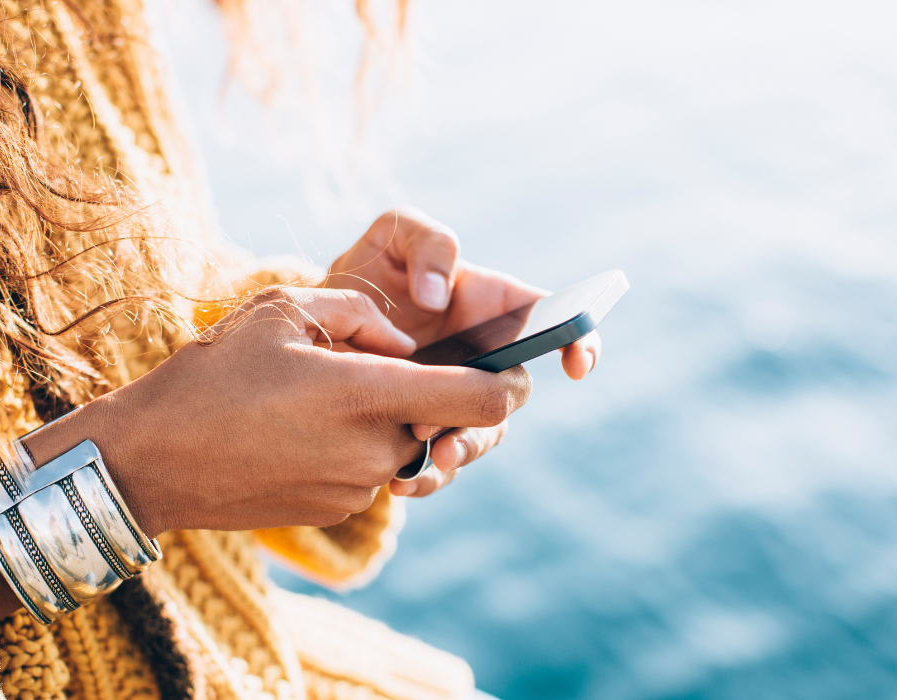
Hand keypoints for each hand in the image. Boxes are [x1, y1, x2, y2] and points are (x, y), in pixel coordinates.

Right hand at [22, 287, 531, 534]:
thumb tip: (403, 342)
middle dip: (431, 394)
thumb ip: (361, 315)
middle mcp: (375, 452)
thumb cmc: (210, 377)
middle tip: (380, 366)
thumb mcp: (281, 311)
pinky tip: (303, 426)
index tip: (509, 365)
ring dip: (388, 419)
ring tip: (324, 394)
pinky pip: (372, 471)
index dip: (510, 380)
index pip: (483, 400)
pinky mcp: (335, 510)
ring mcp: (356, 489)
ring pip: (406, 446)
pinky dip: (357, 445)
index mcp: (369, 396)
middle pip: (445, 423)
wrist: (151, 462)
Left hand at [326, 208, 601, 496]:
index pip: (553, 323)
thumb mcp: (394, 236)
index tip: (575, 363)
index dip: (579, 341)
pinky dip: (425, 478)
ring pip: (480, 436)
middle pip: (511, 395)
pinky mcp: (423, 429)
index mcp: (494, 308)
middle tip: (454, 419)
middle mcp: (484, 360)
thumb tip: (438, 296)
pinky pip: (439, 465)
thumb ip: (428, 243)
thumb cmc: (370, 270)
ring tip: (428, 457)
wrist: (317, 323)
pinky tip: (399, 482)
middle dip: (492, 412)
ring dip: (461, 451)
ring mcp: (456, 398)